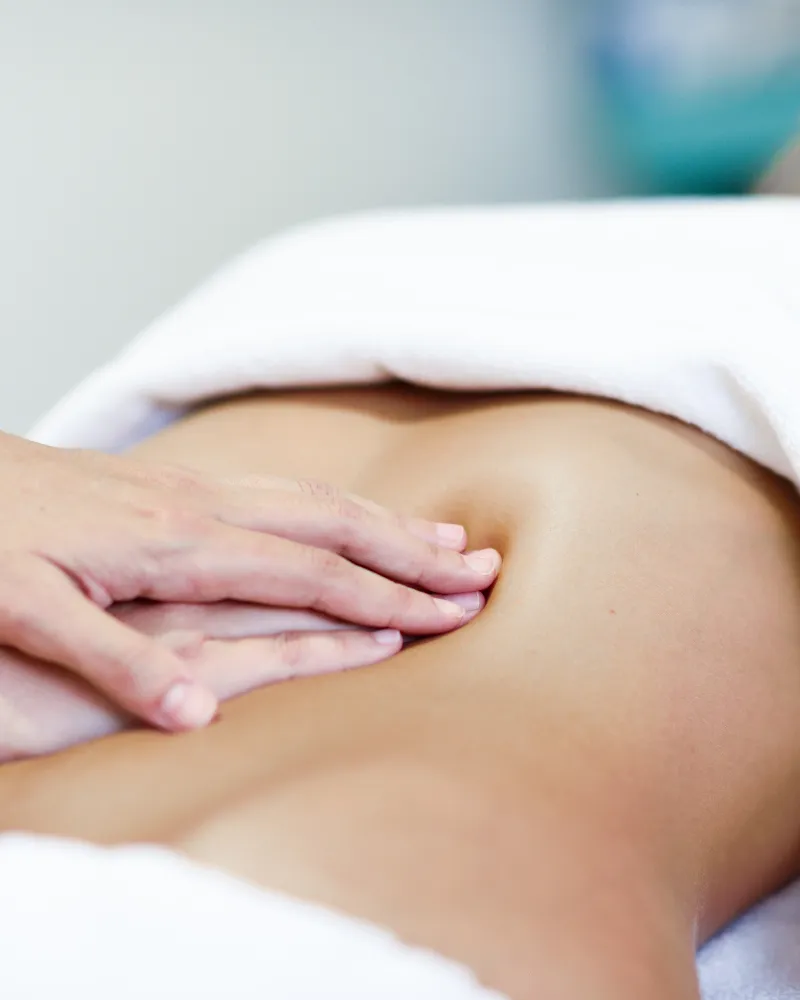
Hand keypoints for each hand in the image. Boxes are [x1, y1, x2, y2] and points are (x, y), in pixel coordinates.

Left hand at [0, 432, 499, 732]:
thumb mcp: (27, 610)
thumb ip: (114, 661)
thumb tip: (199, 717)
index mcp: (180, 543)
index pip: (310, 574)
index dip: (386, 597)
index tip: (450, 613)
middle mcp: (204, 507)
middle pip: (334, 524)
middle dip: (413, 551)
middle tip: (482, 570)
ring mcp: (197, 487)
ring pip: (315, 499)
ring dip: (386, 521)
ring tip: (445, 537)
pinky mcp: (182, 483)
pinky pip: (283, 489)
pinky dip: (337, 505)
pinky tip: (351, 516)